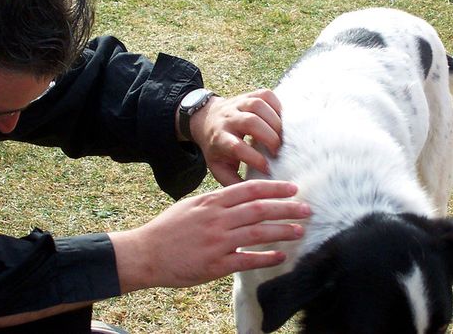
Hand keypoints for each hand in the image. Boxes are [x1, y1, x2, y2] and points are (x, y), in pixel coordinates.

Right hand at [110, 180, 310, 291]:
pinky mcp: (214, 265)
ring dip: (282, 232)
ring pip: (257, 233)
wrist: (145, 254)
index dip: (274, 187)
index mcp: (212, 202)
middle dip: (287, 208)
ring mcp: (216, 242)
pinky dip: (266, 258)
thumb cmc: (169, 228)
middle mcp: (217, 219)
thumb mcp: (192, 205)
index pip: (250, 190)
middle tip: (307, 209)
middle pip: (259, 209)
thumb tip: (242, 196)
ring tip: (300, 231)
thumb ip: (217, 201)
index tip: (293, 188)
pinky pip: (246, 260)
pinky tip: (281, 257)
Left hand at [191, 89, 281, 185]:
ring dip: (274, 121)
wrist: (205, 119)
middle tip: (278, 151)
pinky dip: (277, 105)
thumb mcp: (218, 167)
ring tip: (282, 136)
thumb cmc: (217, 147)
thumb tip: (252, 198)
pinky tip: (281, 119)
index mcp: (219, 138)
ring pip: (258, 106)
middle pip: (250, 122)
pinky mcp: (249, 95)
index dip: (253, 157)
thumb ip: (233, 182)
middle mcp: (228, 119)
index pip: (236, 146)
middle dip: (268, 137)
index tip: (267, 168)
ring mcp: (239, 104)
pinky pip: (266, 95)